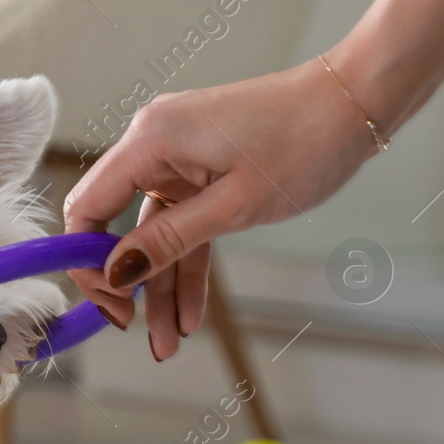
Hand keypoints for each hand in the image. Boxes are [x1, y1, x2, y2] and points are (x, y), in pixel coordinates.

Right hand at [62, 58, 380, 360]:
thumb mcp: (235, 206)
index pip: (87, 207)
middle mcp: (152, 142)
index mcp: (150, 140)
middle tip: (134, 329)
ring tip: (170, 341)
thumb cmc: (304, 143)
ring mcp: (176, 156)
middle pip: (115, 225)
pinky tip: (192, 313)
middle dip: (125, 284)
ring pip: (151, 233)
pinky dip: (186, 262)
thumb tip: (115, 275)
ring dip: (160, 285)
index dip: (88, 262)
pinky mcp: (198, 167)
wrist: (356, 102)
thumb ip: (168, 241)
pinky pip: (181, 223)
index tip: (112, 305)